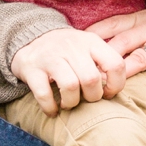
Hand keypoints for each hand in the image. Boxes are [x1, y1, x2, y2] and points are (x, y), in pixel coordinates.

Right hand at [7, 26, 130, 115]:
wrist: (30, 36)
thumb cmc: (66, 49)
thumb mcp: (87, 46)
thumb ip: (102, 62)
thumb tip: (115, 87)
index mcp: (91, 41)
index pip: (115, 64)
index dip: (116, 84)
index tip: (107, 93)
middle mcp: (72, 47)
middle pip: (91, 79)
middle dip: (92, 97)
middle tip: (85, 99)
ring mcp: (50, 57)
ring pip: (70, 86)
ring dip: (71, 102)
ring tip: (68, 103)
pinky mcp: (32, 68)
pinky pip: (44, 93)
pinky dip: (50, 107)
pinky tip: (52, 110)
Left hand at [87, 0, 145, 108]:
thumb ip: (131, 28)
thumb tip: (106, 42)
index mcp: (138, 20)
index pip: (106, 27)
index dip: (85, 40)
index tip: (66, 50)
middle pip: (116, 46)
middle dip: (97, 62)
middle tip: (78, 78)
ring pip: (139, 59)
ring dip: (123, 74)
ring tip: (108, 91)